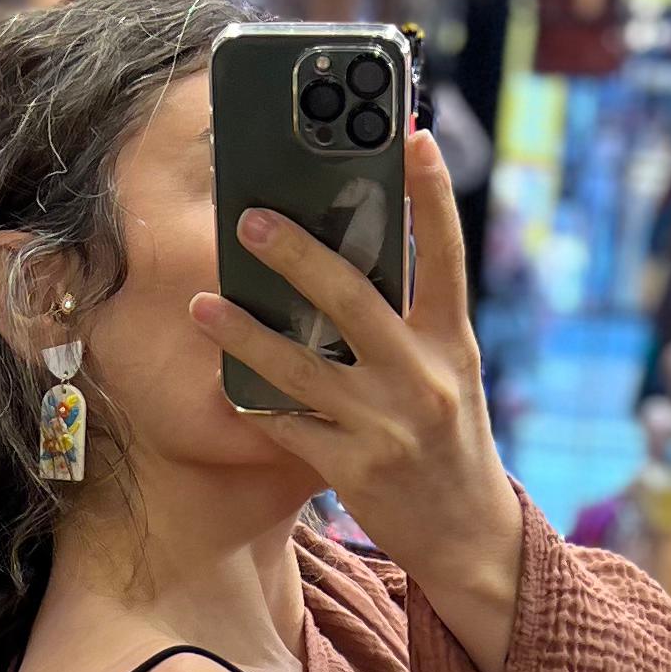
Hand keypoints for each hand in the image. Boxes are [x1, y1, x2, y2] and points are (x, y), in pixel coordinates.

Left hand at [188, 128, 523, 671]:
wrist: (468, 534)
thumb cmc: (448, 441)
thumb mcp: (448, 373)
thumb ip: (409, 324)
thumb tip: (346, 266)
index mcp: (452, 342)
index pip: (446, 255)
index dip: (432, 195)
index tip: (414, 137)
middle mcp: (423, 377)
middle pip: (354, 300)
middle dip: (297, 256)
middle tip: (248, 220)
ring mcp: (387, 426)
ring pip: (303, 368)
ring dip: (246, 333)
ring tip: (202, 306)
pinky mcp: (354, 469)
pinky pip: (289, 428)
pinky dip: (254, 404)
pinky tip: (221, 384)